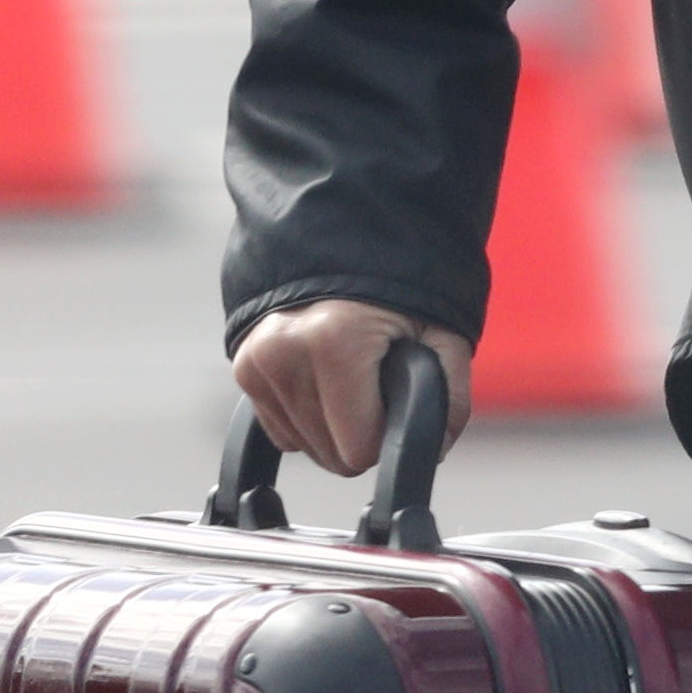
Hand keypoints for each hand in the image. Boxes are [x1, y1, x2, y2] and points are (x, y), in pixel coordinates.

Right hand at [232, 298, 477, 481]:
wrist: (353, 238)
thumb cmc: (405, 285)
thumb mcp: (444, 334)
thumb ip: (447, 399)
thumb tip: (431, 450)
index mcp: (335, 341)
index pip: (357, 450)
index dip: (387, 434)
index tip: (396, 399)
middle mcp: (285, 350)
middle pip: (329, 454)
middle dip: (360, 432)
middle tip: (377, 384)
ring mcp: (257, 358)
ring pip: (304, 446)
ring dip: (332, 424)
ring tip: (352, 372)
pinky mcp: (244, 365)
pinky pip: (280, 429)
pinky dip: (306, 415)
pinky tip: (325, 379)